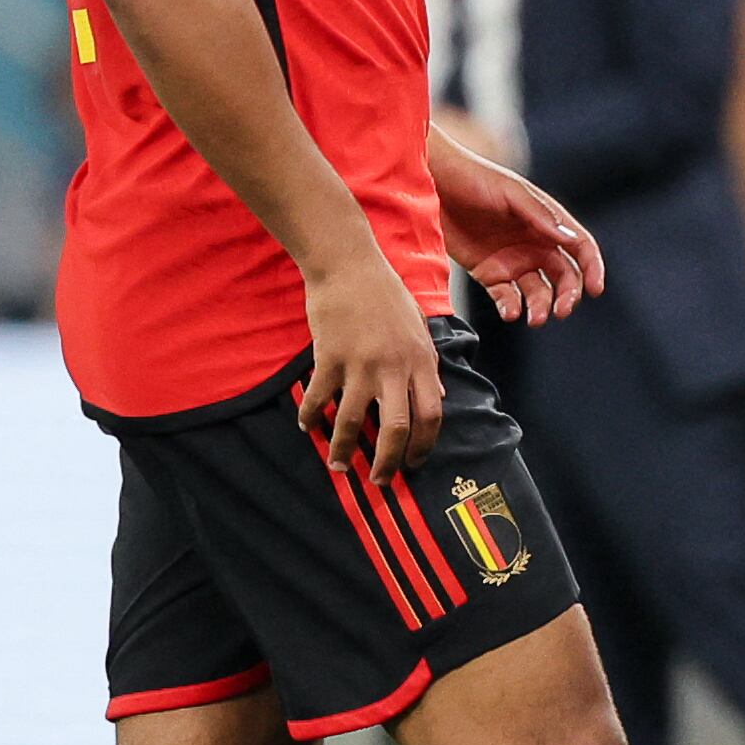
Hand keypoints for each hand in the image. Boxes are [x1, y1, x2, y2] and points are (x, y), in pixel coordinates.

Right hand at [301, 252, 443, 476]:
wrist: (348, 264)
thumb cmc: (385, 293)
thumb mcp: (419, 327)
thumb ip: (428, 364)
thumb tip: (439, 397)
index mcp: (420, 360)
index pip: (431, 415)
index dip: (424, 446)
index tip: (414, 463)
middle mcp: (394, 366)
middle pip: (396, 428)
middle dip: (388, 462)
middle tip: (380, 480)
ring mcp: (360, 363)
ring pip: (352, 420)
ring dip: (343, 448)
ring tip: (339, 465)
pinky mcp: (329, 356)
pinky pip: (319, 396)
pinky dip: (310, 416)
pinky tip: (306, 426)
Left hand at [429, 123, 602, 327]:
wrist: (432, 184)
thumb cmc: (474, 178)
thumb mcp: (511, 193)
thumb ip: (541, 216)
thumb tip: (572, 241)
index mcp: (546, 221)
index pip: (580, 247)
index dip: (593, 268)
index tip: (596, 290)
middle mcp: (534, 243)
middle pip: (564, 276)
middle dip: (567, 296)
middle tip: (561, 311)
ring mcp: (512, 260)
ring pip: (538, 292)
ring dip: (541, 307)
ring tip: (533, 318)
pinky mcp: (489, 273)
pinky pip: (507, 297)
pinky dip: (512, 308)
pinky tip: (510, 313)